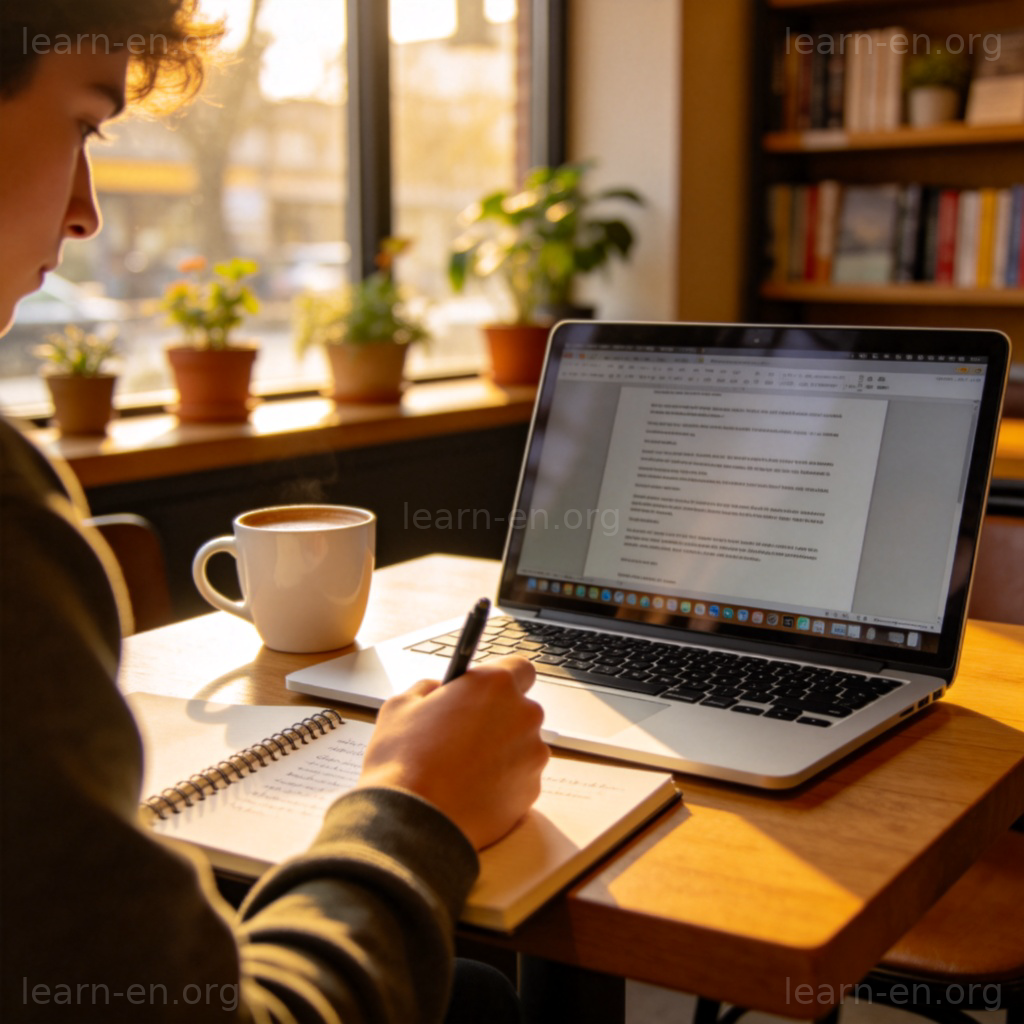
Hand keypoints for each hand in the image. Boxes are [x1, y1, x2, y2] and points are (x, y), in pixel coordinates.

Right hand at [359, 656, 548, 848]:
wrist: (412, 823)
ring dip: (500, 751)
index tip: (483, 691)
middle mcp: (523, 715)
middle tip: (462, 733)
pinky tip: (470, 790)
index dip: (500, 679)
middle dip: (497, 718)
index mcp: (495, 685)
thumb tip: (437, 690)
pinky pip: (519, 778)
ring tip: (461, 768)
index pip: (519, 668)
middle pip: (520, 709)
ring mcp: (532, 756)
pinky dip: (502, 782)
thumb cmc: (403, 761)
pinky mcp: (531, 791)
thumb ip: (428, 688)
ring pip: (520, 745)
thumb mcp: (401, 705)